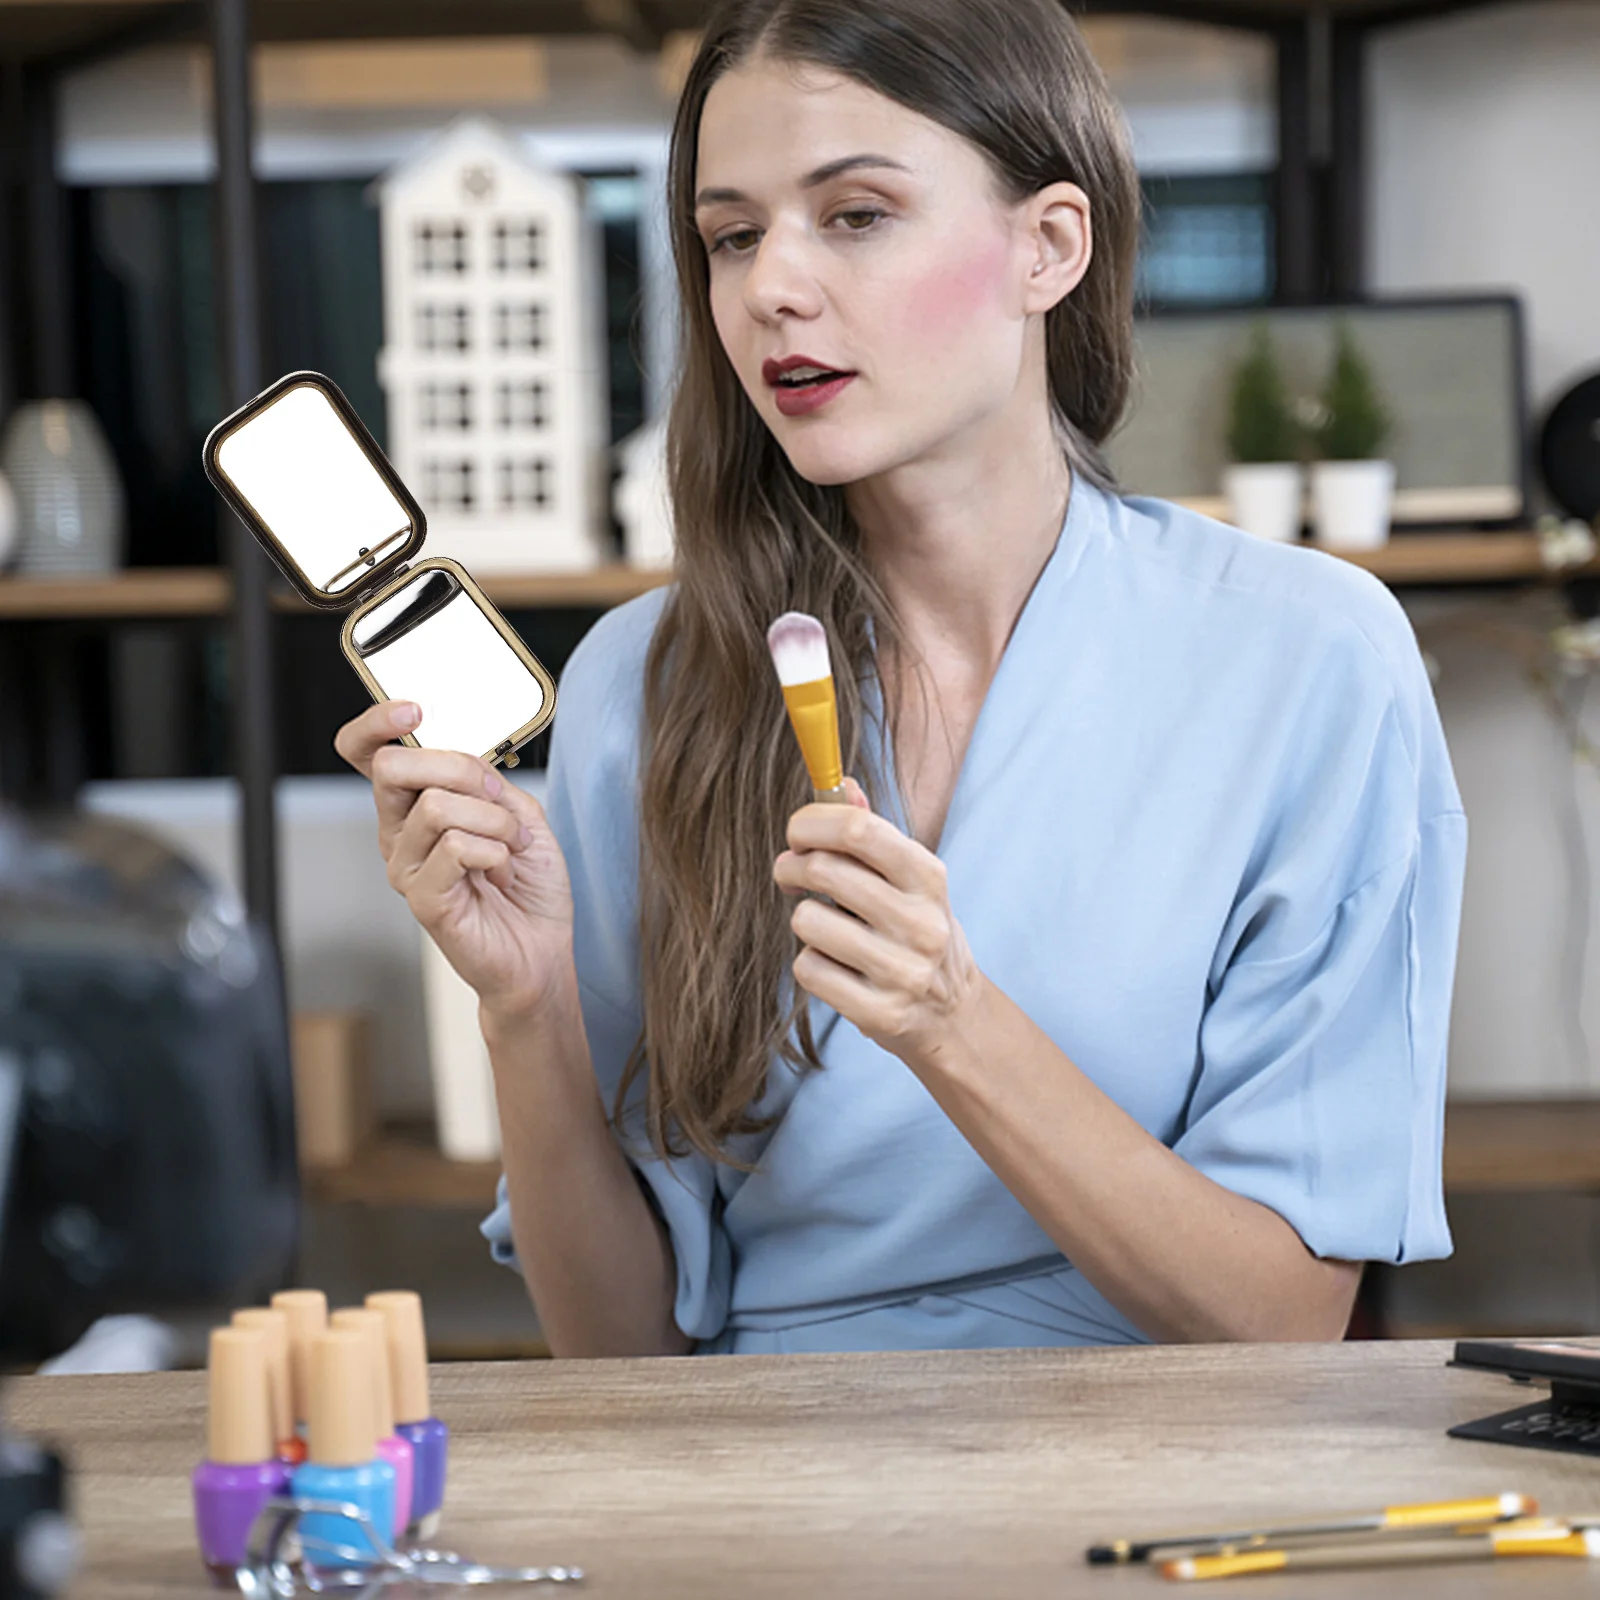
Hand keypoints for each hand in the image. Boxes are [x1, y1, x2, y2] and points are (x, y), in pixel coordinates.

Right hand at [334, 700, 574, 1020]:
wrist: (540, 948)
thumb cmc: (527, 883)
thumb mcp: (517, 810)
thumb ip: (486, 780)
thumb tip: (461, 761)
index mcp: (415, 804)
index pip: (366, 754)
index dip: (376, 723)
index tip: (413, 710)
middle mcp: (401, 832)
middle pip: (392, 767)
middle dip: (458, 768)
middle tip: (496, 796)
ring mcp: (407, 866)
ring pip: (437, 805)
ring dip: (494, 818)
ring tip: (512, 843)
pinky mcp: (423, 898)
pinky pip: (455, 847)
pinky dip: (493, 848)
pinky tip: (500, 867)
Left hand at [773, 777, 983, 1064]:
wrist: (953, 1014)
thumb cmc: (917, 930)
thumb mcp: (910, 879)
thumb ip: (873, 832)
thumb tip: (842, 785)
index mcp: (928, 878)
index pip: (859, 829)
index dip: (812, 822)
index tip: (798, 833)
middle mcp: (921, 923)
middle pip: (824, 869)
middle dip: (792, 866)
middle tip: (792, 874)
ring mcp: (902, 972)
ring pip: (807, 921)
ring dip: (804, 919)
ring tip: (824, 927)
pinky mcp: (878, 1013)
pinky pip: (808, 969)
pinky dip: (810, 964)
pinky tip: (834, 966)